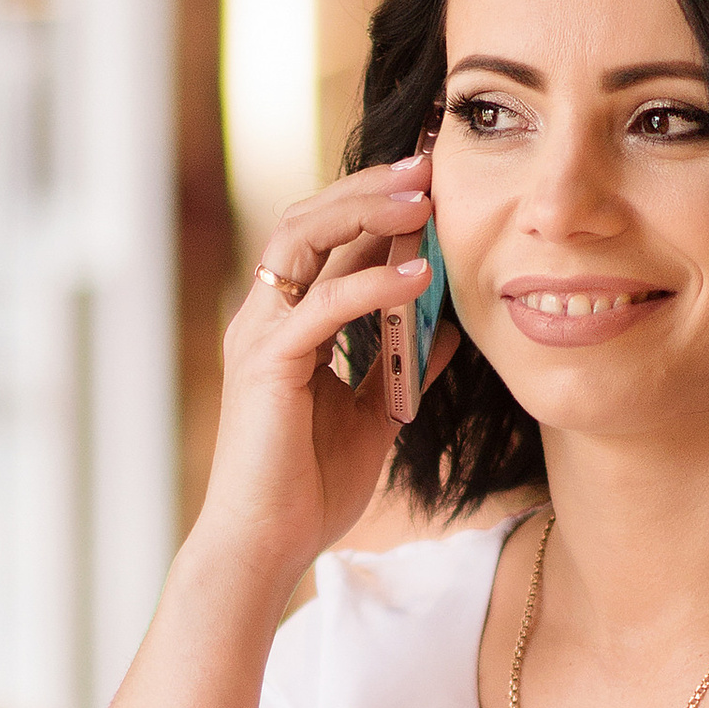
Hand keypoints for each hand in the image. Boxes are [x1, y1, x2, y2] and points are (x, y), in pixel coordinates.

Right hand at [194, 156, 463, 591]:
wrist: (268, 544)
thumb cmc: (311, 487)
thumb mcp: (376, 414)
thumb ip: (401, 365)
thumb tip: (448, 329)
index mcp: (287, 322)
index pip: (328, 240)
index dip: (377, 204)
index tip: (433, 178)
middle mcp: (266, 316)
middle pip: (310, 220)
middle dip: (371, 186)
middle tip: (430, 163)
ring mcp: (260, 334)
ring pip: (303, 240)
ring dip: (366, 212)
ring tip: (424, 197)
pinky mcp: (267, 363)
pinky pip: (323, 305)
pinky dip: (373, 285)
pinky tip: (420, 275)